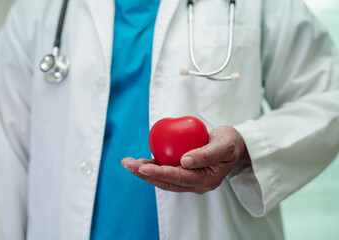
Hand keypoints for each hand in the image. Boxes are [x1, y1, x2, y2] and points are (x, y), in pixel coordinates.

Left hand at [121, 126, 250, 193]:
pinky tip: (141, 160)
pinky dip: (152, 166)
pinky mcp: (184, 172)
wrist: (235, 145)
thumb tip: (184, 161)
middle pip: (166, 181)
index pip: (178, 178)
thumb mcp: (224, 145)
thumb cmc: (231, 143)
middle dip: (144, 173)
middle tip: (127, 163)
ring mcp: (189, 179)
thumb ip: (207, 154)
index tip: (142, 166)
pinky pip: (166, 171)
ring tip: (128, 163)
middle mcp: (195, 183)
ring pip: (163, 179)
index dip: (158, 172)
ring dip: (144, 172)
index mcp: (206, 180)